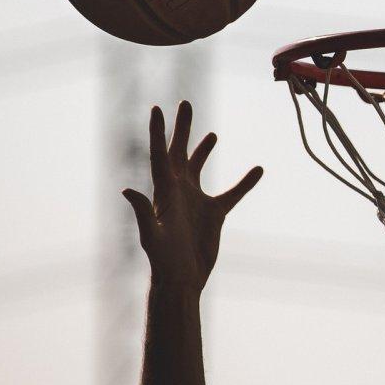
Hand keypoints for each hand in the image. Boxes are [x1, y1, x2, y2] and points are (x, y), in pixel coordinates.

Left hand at [122, 101, 262, 291]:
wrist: (182, 280)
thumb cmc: (163, 261)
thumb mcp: (152, 235)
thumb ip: (142, 212)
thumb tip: (126, 189)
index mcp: (164, 190)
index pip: (160, 154)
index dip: (157, 131)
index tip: (157, 108)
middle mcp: (178, 191)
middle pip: (179, 152)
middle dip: (182, 128)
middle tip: (185, 104)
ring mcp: (195, 202)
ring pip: (199, 168)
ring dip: (203, 150)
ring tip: (211, 134)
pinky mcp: (213, 214)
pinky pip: (232, 194)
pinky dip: (245, 183)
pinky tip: (258, 171)